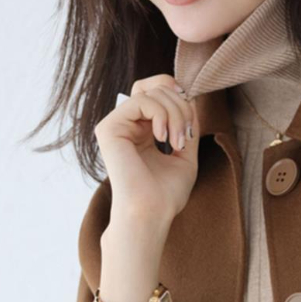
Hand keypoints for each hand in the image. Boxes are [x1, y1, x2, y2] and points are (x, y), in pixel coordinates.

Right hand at [94, 74, 199, 250]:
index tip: (191, 124)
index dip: (178, 97)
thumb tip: (190, 97)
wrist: (151, 214)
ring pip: (151, 93)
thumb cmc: (166, 194)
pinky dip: (161, 115)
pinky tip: (163, 138)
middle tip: (187, 135)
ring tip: (178, 142)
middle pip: (155, 88)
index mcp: (142, 131)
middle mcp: (126, 126)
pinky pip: (141, 101)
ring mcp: (116, 126)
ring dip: (175, 114)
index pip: (157, 93)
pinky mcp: (109, 128)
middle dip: (180, 105)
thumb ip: (186, 125)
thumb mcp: (185, 154)